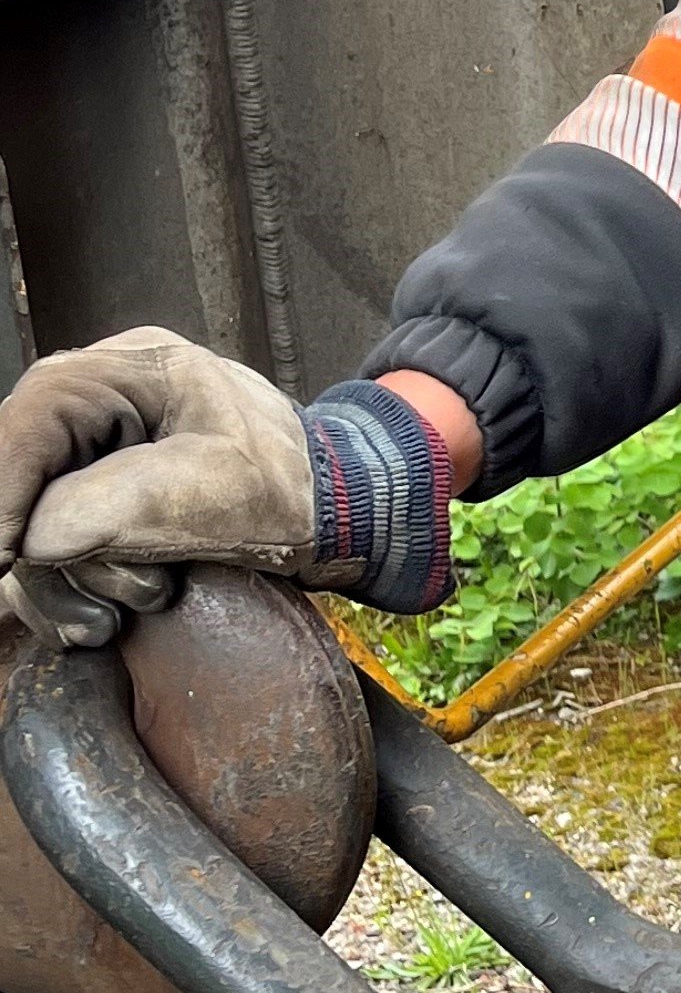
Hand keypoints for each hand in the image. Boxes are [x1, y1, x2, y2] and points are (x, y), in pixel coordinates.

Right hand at [0, 331, 453, 645]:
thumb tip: (33, 541)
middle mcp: (97, 404)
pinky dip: (69, 594)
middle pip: (19, 477)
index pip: (30, 421)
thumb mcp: (212, 491)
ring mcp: (92, 453)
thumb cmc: (291, 486)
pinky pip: (47, 549)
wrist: (335, 512)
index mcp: (127, 371)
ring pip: (28, 525)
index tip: (1, 556)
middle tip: (91, 606)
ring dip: (68, 583)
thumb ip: (115, 506)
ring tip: (134, 605)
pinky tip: (106, 622)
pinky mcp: (93, 501)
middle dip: (44, 552)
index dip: (0, 489)